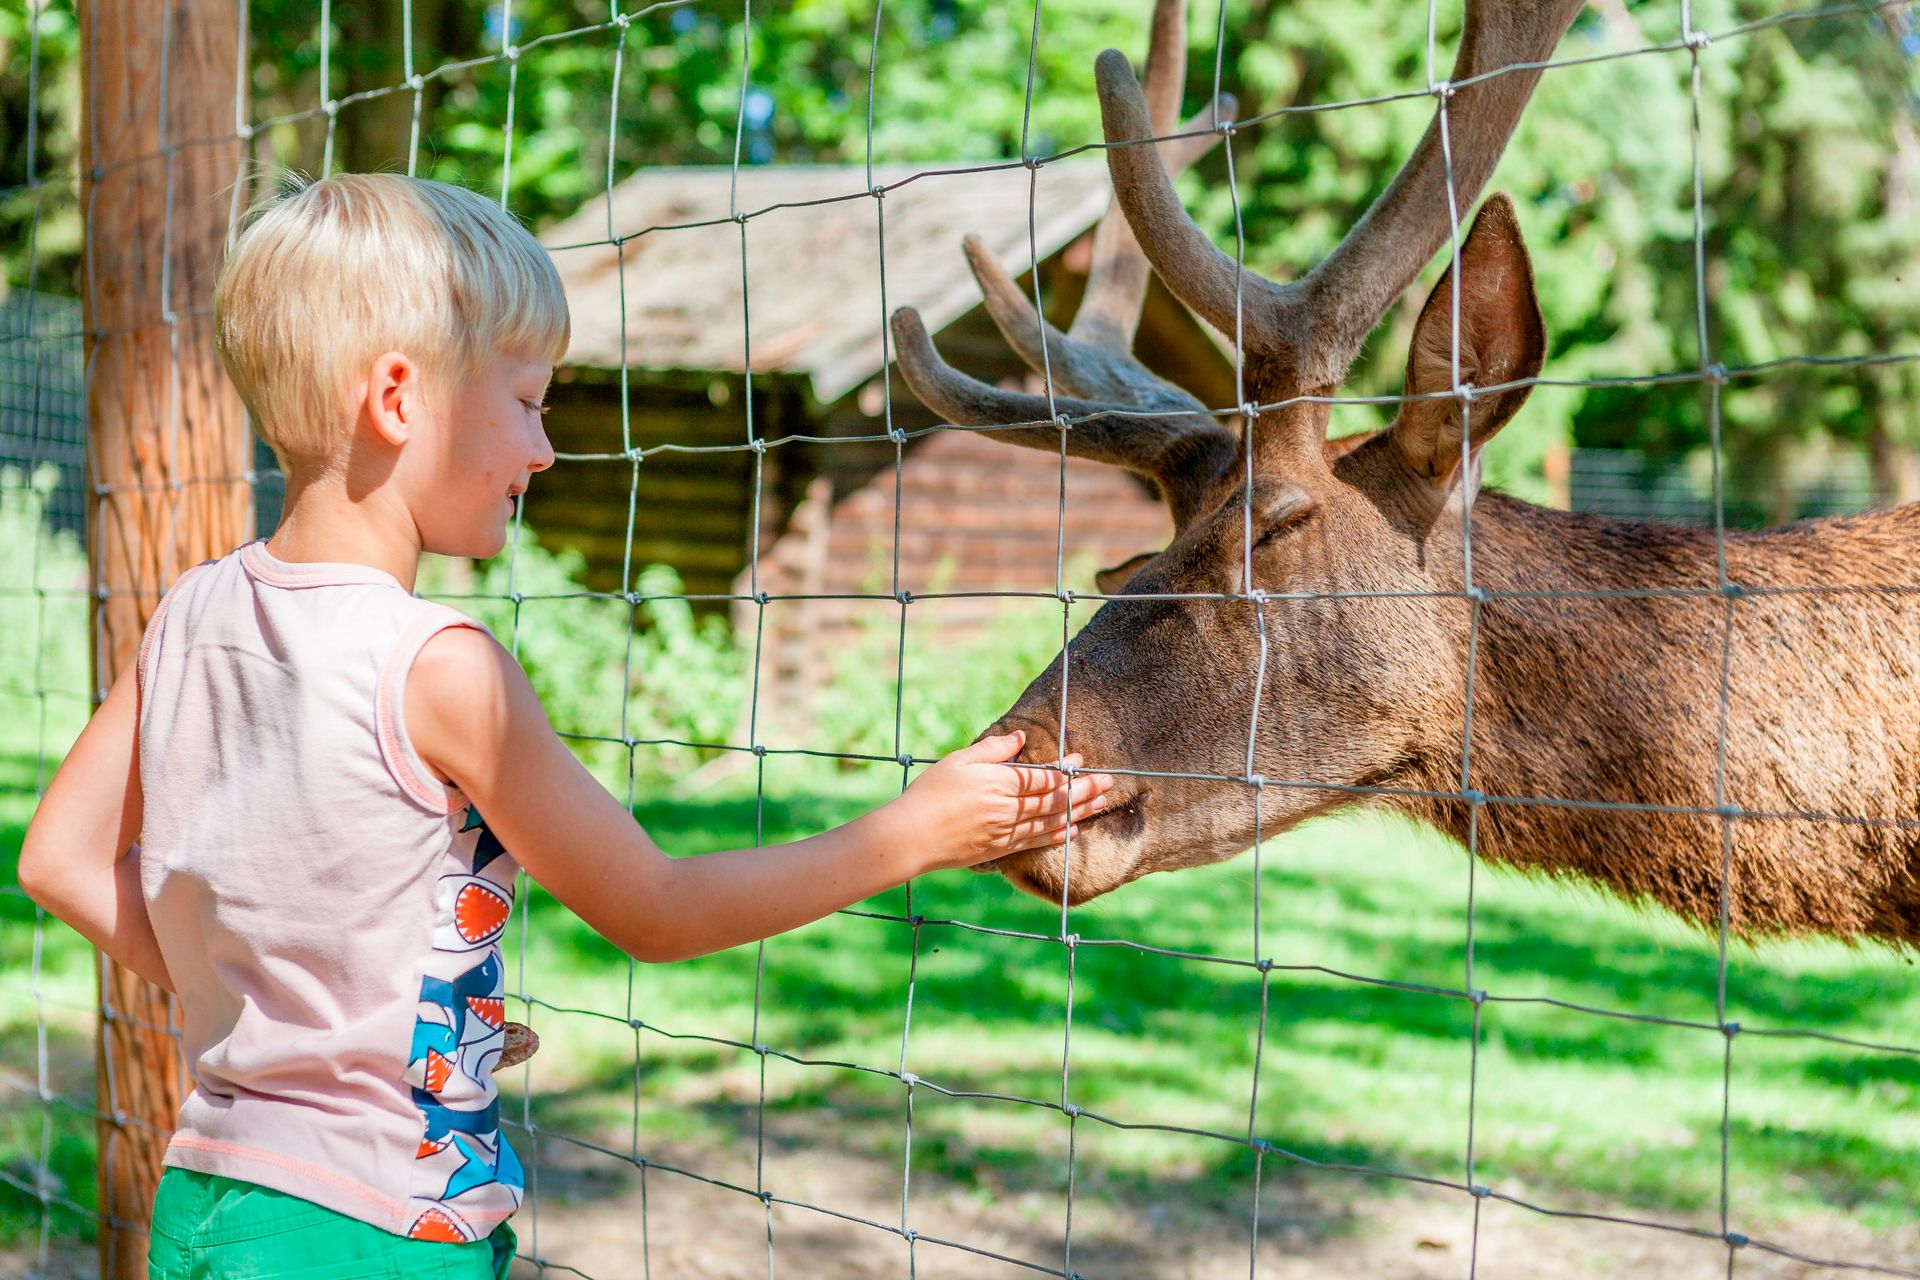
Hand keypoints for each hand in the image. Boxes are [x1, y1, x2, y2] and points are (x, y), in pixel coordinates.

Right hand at [898, 730, 1115, 873]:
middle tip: (1108, 783)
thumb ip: (993, 750)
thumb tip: (1022, 737)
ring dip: (1078, 812)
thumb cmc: (931, 794)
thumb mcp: (959, 761)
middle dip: (1084, 791)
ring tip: (1100, 805)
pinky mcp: (1000, 849)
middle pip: (1055, 800)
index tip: (1083, 762)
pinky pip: (1036, 841)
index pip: (1043, 777)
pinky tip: (1071, 830)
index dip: (1066, 771)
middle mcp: (1008, 809)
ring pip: (1051, 821)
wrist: (912, 837)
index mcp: (999, 784)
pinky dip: (1057, 835)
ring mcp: (1006, 832)